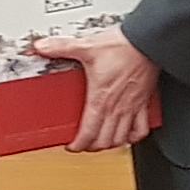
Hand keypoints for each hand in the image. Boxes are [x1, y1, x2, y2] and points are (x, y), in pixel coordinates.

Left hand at [32, 24, 160, 152]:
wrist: (147, 42)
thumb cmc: (122, 46)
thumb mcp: (86, 46)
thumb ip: (61, 47)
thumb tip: (42, 46)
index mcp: (100, 99)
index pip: (88, 133)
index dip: (78, 145)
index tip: (72, 145)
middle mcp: (117, 107)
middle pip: (104, 141)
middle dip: (93, 147)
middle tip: (85, 144)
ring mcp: (132, 107)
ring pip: (122, 139)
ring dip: (111, 144)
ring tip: (103, 141)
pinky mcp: (144, 102)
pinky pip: (142, 128)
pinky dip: (135, 136)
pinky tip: (129, 134)